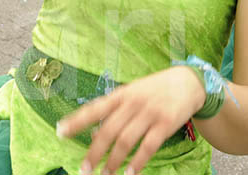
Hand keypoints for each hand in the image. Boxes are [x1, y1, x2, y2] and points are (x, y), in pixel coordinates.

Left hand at [57, 66, 202, 174]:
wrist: (188, 82)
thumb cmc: (154, 90)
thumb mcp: (132, 94)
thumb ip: (114, 113)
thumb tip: (94, 135)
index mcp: (121, 95)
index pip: (94, 109)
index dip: (76, 121)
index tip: (60, 132)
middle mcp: (132, 103)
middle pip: (108, 130)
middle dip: (94, 152)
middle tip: (83, 169)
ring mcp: (149, 113)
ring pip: (126, 141)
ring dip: (113, 161)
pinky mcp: (166, 124)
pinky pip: (148, 147)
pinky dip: (138, 162)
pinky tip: (130, 174)